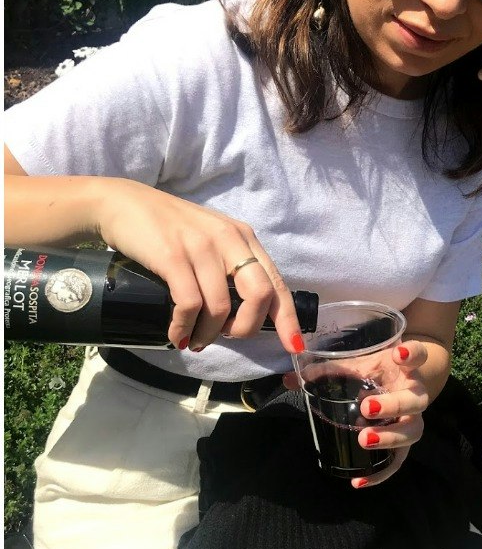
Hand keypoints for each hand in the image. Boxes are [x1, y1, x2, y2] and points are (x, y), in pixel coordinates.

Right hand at [93, 180, 305, 354]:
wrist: (121, 203)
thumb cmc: (167, 227)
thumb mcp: (209, 240)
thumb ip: (229, 265)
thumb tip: (241, 311)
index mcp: (244, 238)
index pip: (277, 283)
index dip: (288, 319)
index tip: (294, 346)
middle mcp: (229, 240)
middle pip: (260, 296)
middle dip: (246, 328)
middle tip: (226, 338)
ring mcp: (201, 248)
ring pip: (221, 307)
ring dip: (208, 333)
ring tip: (194, 339)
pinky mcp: (172, 258)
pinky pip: (188, 304)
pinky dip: (184, 327)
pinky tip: (176, 333)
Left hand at [285, 339, 430, 487]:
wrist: (396, 384)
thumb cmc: (374, 373)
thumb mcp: (353, 366)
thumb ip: (324, 370)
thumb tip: (288, 379)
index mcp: (404, 369)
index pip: (418, 356)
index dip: (412, 355)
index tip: (398, 354)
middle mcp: (414, 393)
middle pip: (416, 400)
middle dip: (394, 405)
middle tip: (366, 408)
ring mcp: (412, 419)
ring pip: (414, 430)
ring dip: (391, 437)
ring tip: (364, 439)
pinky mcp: (404, 442)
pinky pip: (398, 461)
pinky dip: (380, 473)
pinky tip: (358, 482)